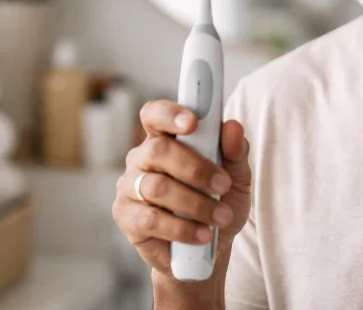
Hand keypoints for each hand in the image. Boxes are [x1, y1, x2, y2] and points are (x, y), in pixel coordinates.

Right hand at [112, 99, 251, 277]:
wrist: (208, 249)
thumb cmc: (218, 202)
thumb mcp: (236, 177)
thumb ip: (235, 151)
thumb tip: (233, 127)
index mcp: (165, 138)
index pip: (155, 114)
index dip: (170, 113)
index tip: (193, 122)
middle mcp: (142, 158)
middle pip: (158, 150)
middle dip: (195, 168)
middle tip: (222, 185)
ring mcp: (130, 187)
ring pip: (156, 187)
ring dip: (195, 203)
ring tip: (221, 217)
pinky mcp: (126, 217)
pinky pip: (150, 219)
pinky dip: (182, 228)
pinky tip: (202, 234)